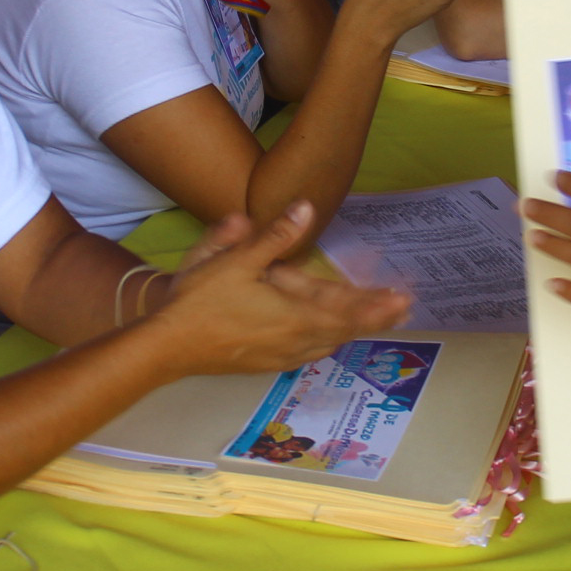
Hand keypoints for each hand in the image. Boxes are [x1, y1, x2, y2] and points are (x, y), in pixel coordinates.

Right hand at [151, 204, 409, 373]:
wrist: (166, 346)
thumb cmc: (200, 302)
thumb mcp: (236, 261)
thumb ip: (275, 236)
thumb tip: (306, 207)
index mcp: (293, 317)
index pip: (347, 312)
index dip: (377, 306)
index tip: (404, 300)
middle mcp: (294, 341)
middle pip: (344, 329)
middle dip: (373, 316)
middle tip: (403, 307)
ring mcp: (281, 356)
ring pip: (328, 341)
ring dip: (353, 328)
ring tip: (377, 318)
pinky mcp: (267, 363)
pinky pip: (309, 349)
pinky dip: (328, 338)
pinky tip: (331, 334)